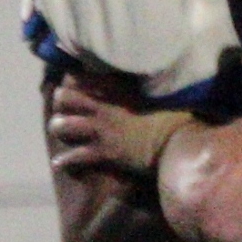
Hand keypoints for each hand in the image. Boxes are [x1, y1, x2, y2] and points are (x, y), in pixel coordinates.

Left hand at [48, 75, 192, 177]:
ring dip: (61, 131)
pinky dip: (65, 162)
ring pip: (62, 126)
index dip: (74, 80)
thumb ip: (153, 86)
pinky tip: (60, 164)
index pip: (82, 76)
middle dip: (61, 104)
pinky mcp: (104, 153)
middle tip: (68, 110)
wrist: (182, 146)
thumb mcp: (166, 96)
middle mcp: (105, 106)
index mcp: (118, 89)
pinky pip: (74, 157)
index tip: (76, 84)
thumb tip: (160, 78)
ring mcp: (102, 130)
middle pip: (64, 97)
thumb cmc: (180, 121)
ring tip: (66, 135)